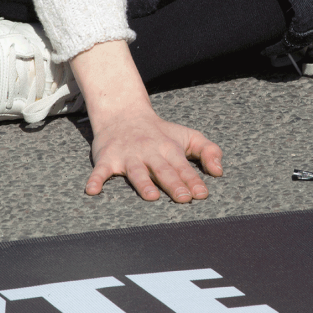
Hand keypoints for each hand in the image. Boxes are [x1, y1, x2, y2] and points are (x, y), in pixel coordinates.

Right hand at [86, 111, 222, 201]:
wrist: (124, 114)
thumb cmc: (161, 133)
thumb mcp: (188, 136)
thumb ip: (208, 151)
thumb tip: (219, 172)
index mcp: (170, 149)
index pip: (183, 167)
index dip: (193, 180)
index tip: (201, 194)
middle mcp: (150, 152)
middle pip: (163, 169)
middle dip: (174, 183)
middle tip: (183, 198)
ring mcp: (128, 156)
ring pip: (136, 171)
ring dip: (143, 184)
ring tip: (151, 196)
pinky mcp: (107, 158)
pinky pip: (100, 170)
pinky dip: (96, 179)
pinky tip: (92, 191)